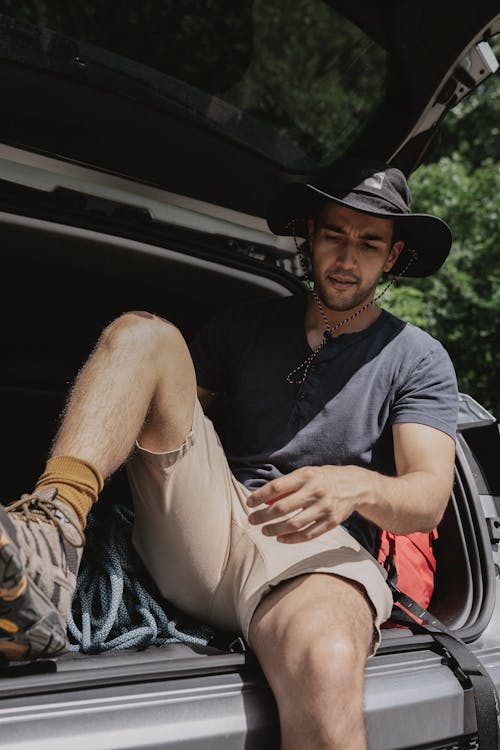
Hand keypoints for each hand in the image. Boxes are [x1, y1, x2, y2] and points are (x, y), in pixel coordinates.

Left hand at [246, 465, 368, 542]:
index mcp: (306, 476)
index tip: (249, 502)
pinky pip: (309, 534)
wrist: (356, 485)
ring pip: (294, 523)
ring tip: (265, 531)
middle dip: (263, 516)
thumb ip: (286, 486)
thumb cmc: (324, 478)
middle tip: (252, 520)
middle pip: (282, 507)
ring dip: (276, 529)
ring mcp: (325, 507)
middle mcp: (315, 491)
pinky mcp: (332, 522)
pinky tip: (281, 539)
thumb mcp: (306, 474)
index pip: (276, 487)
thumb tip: (263, 499)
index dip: (260, 496)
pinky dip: (292, 539)